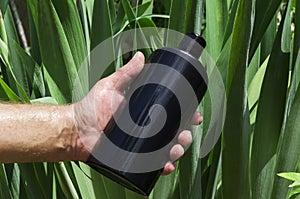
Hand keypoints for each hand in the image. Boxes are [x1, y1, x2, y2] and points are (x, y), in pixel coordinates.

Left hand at [72, 52, 202, 174]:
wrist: (76, 130)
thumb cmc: (91, 108)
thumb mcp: (110, 87)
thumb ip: (125, 72)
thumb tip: (141, 55)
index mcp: (146, 113)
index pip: (172, 115)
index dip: (186, 116)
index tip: (195, 115)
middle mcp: (147, 130)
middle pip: (173, 134)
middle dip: (185, 136)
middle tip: (185, 134)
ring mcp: (141, 146)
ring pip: (166, 150)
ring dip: (177, 151)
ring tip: (176, 149)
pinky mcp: (134, 159)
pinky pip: (152, 165)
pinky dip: (162, 167)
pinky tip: (166, 166)